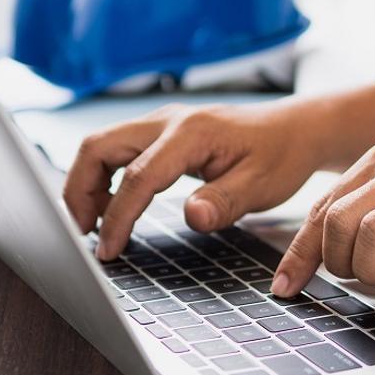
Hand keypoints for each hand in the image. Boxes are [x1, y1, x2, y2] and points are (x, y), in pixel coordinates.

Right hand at [62, 81, 374, 260]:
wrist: (295, 130)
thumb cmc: (281, 157)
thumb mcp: (262, 186)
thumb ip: (226, 202)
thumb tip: (192, 218)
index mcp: (191, 133)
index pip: (138, 177)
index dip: (117, 217)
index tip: (106, 252)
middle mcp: (168, 121)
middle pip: (97, 148)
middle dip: (79, 191)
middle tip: (82, 235)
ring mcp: (160, 124)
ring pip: (101, 146)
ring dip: (87, 184)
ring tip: (92, 226)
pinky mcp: (160, 133)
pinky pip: (117, 151)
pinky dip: (104, 178)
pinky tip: (114, 208)